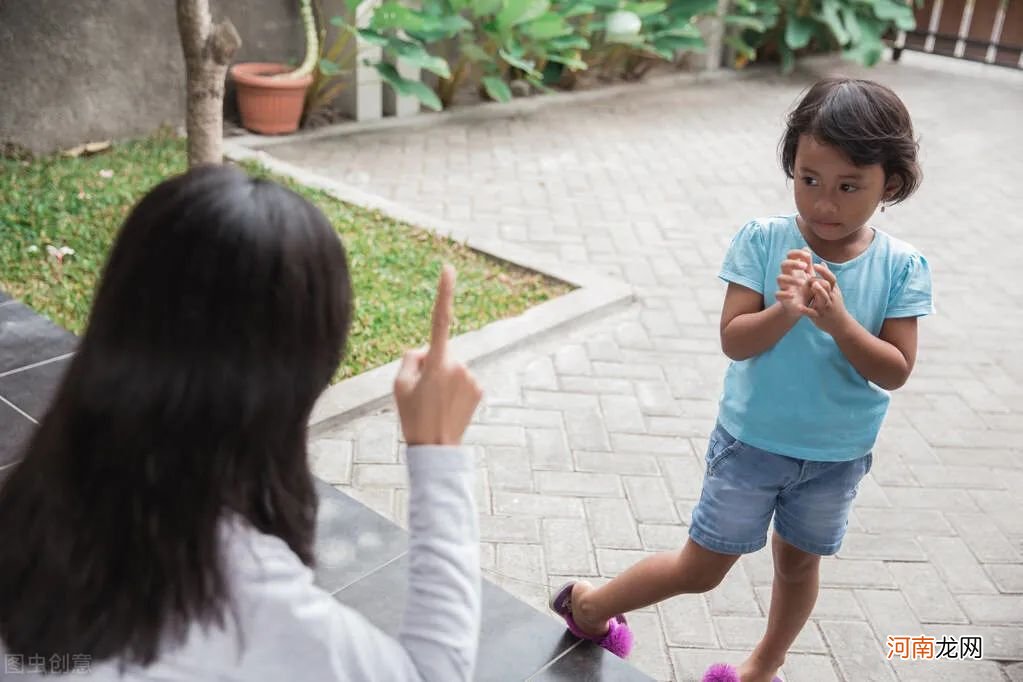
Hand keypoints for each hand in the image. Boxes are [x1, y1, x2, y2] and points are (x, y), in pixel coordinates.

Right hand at [393, 265, 482, 445]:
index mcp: (437, 362)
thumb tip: (426, 350)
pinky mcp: (479, 388)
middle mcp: (459, 365)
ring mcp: (472, 377)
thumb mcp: (399, 384)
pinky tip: (448, 407)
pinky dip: (454, 389)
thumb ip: (411, 358)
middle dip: (430, 365)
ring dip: (442, 379)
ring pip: (451, 367)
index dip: (444, 293)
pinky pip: (462, 379)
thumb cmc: (413, 416)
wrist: (436, 450)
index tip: (448, 270)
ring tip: (435, 404)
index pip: (439, 320)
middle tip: (422, 395)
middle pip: (439, 352)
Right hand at [775, 249, 817, 317]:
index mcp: (793, 269)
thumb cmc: (806, 289)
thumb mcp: (809, 275)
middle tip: (805, 267)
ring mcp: (783, 286)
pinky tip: (793, 295)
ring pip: (779, 278)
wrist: (801, 307)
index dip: (797, 253)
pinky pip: (777, 294)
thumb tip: (806, 248)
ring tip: (802, 283)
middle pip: (783, 264)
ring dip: (791, 279)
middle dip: (793, 264)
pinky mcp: (782, 298)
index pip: (790, 255)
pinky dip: (784, 294)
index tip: (808, 256)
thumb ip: (808, 263)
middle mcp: (786, 276)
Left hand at [800, 262, 852, 336]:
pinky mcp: (819, 317)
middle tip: (810, 276)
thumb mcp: (833, 291)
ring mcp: (825, 307)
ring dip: (818, 291)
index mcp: (833, 290)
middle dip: (819, 280)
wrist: (840, 325)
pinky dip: (806, 310)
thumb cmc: (834, 305)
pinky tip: (798, 307)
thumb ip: (826, 278)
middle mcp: (830, 297)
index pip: (831, 278)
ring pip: (824, 298)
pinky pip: (812, 313)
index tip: (815, 264)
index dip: (824, 271)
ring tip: (812, 286)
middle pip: (827, 286)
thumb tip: (821, 263)